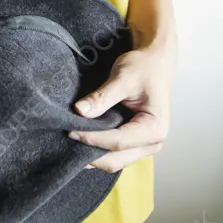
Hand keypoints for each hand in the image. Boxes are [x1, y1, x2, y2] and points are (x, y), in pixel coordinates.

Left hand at [68, 36, 175, 172]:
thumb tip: (79, 111)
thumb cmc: (144, 67)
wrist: (155, 61)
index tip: (70, 131)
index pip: (118, 142)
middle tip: (67, 141)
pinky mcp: (136, 141)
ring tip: (71, 143)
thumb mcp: (123, 78)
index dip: (92, 139)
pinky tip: (83, 140)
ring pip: (115, 160)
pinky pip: (116, 152)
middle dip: (91, 154)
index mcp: (155, 129)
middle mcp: (153, 143)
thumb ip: (102, 97)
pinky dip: (99, 149)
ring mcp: (145, 145)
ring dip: (93, 154)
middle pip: (116, 159)